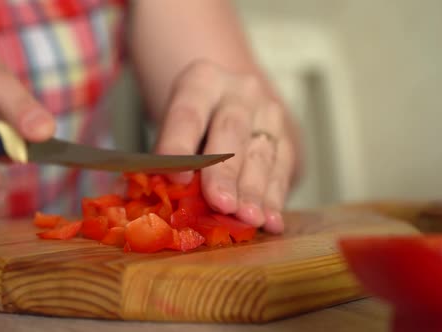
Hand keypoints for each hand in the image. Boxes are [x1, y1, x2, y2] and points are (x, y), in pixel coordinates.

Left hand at [156, 60, 298, 233]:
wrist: (229, 106)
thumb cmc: (191, 126)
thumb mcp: (171, 129)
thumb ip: (165, 160)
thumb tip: (153, 194)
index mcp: (201, 81)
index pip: (187, 114)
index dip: (180, 145)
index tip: (178, 178)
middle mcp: (239, 91)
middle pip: (231, 131)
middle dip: (226, 173)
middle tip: (222, 205)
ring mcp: (268, 112)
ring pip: (262, 153)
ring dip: (255, 191)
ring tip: (249, 219)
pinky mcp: (288, 137)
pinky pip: (283, 168)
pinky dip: (275, 198)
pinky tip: (271, 221)